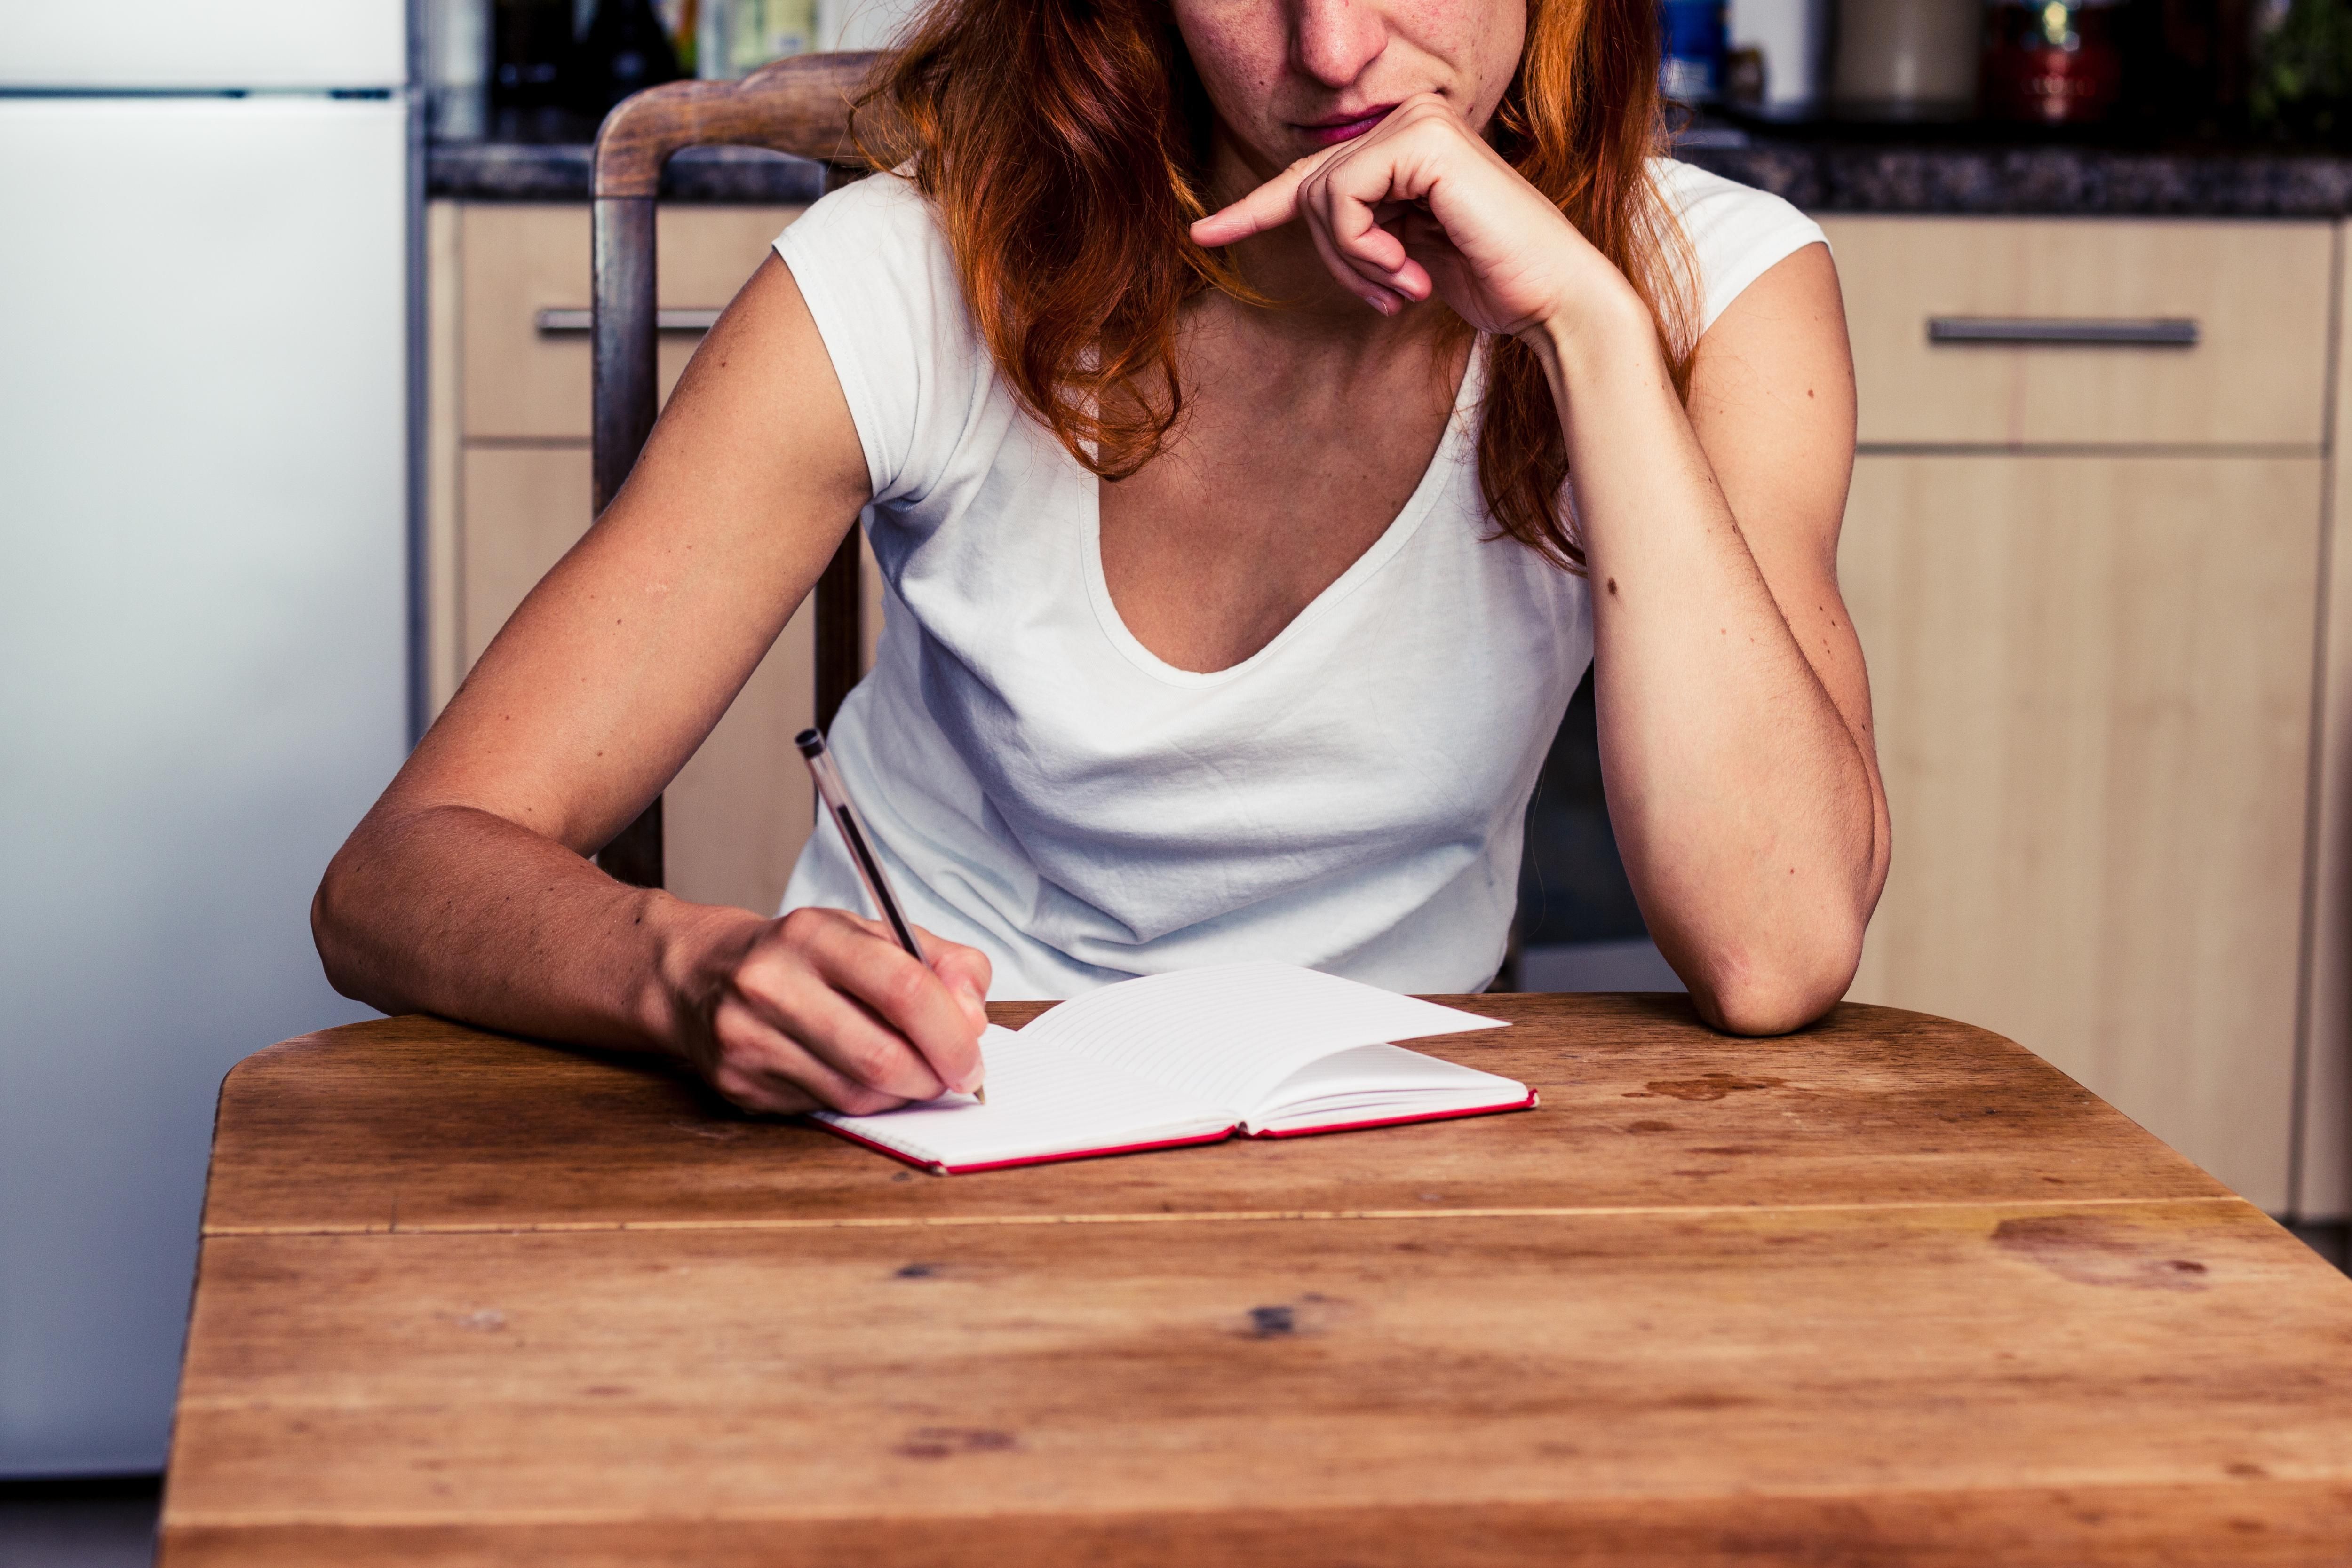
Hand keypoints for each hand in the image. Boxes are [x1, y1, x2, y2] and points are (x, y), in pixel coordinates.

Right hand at [674, 906, 991, 1115]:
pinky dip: (859, 1101)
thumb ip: (939, 962)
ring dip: (900, 1093)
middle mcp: (772, 985)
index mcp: (812, 935)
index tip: (972, 1057)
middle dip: (932, 1076)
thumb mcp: (871, 933)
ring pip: (856, 1093)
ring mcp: (749, 1039)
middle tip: (951, 1076)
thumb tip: (973, 1016)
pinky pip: (825, 1109)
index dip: (951, 1033)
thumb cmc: (801, 956)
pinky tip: (857, 1076)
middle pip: (881, 1055)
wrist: (701, 975)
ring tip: (909, 1073)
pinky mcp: (739, 1084)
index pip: (903, 989)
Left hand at [1190, 95, 1636, 341]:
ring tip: (1403, 286)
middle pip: (1309, 191)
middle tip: (1387, 296)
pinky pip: (1341, 197)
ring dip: (1353, 262)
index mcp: (1406, 145)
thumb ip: (1359, 227)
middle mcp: (1410, 119)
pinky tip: (1410, 270)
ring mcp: (1417, 122)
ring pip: (1320, 196)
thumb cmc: (1490, 280)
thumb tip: (1296, 211)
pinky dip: (1363, 247)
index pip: (1313, 175)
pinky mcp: (1422, 139)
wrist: (1552, 297)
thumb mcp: (1404, 252)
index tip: (1202, 235)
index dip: (1253, 209)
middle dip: (1337, 260)